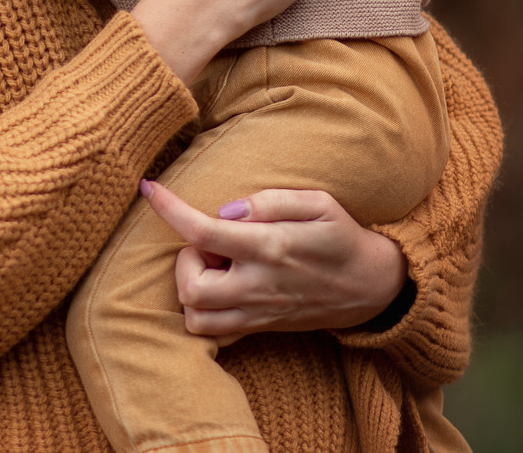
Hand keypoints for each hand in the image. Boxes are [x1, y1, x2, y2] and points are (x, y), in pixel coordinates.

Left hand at [139, 180, 407, 336]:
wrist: (373, 288)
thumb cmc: (343, 237)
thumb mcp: (320, 203)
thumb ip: (271, 200)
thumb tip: (224, 210)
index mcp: (270, 248)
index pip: (203, 232)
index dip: (169, 209)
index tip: (150, 189)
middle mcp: (259, 286)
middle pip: (190, 287)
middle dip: (186, 259)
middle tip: (212, 242)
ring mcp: (258, 313)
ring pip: (196, 317)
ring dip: (193, 287)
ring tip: (219, 265)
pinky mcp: (260, 328)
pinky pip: (214, 332)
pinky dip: (203, 311)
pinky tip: (221, 286)